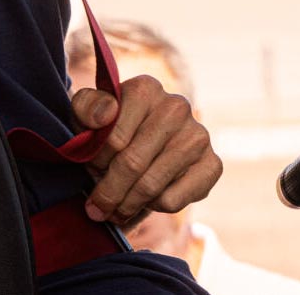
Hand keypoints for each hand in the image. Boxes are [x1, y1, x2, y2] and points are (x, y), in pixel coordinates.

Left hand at [71, 74, 222, 224]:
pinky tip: (147, 199)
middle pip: (132, 164)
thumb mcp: (87, 116)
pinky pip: (173, 200)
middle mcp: (177, 107)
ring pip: (151, 186)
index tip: (88, 172)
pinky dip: (154, 208)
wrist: (143, 145)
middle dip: (108, 193)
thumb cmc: (109, 131)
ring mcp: (199, 135)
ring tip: (115, 209)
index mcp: (145, 89)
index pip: (113, 139)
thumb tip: (106, 114)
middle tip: (95, 209)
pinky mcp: (212, 164)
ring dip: (127, 204)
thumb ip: (87, 108)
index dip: (94, 163)